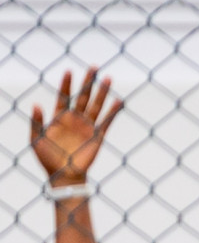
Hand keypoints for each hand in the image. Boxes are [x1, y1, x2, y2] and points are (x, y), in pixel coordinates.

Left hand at [31, 67, 123, 183]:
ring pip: (96, 105)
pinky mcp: (97, 136)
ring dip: (102, 92)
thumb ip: (37, 122)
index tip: (69, 71)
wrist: (64, 175)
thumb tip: (35, 104)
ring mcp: (87, 126)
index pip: (64, 97)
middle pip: (83, 97)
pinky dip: (113, 112)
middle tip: (94, 67)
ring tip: (108, 78)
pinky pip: (107, 122)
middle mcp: (75, 119)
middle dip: (88, 82)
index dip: (66, 84)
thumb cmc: (47, 158)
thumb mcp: (36, 139)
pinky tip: (118, 101)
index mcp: (60, 118)